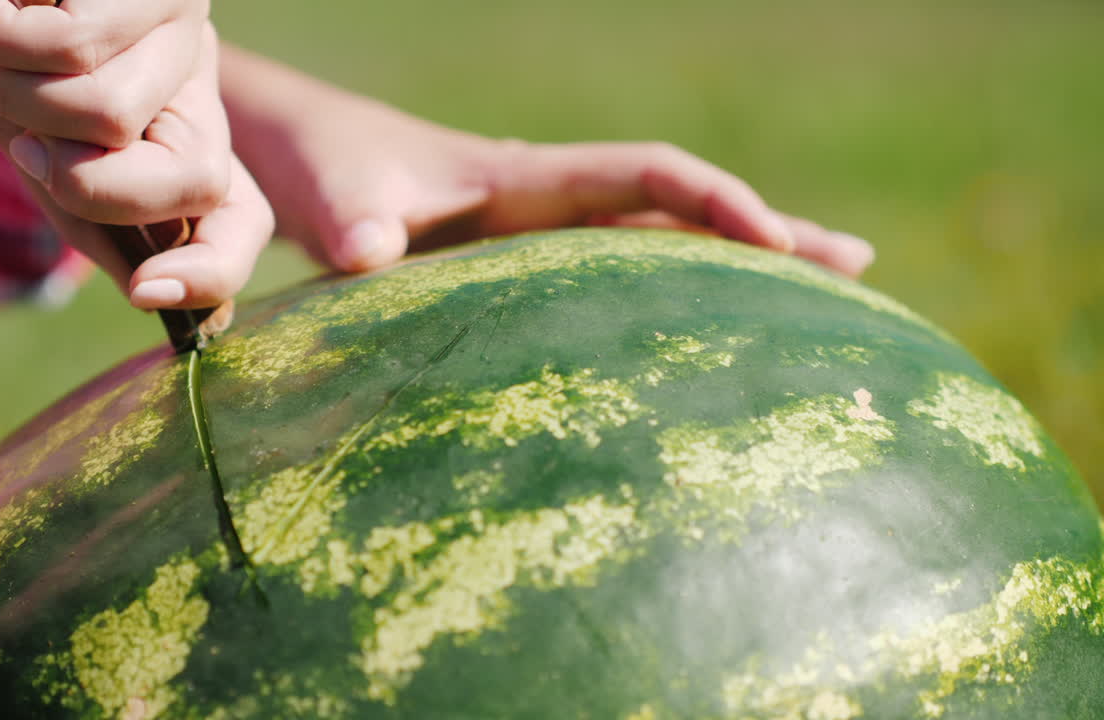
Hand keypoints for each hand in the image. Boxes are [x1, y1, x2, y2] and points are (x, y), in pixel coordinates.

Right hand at [0, 0, 272, 307]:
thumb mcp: (45, 151)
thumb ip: (97, 215)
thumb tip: (151, 294)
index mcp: (183, 130)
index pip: (244, 217)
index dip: (215, 270)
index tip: (147, 294)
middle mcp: (197, 77)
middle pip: (200, 178)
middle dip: (84, 184)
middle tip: (22, 139)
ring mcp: (182, 21)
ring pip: (116, 116)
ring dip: (17, 97)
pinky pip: (72, 47)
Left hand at [221, 50, 872, 278]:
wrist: (299, 152)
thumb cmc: (321, 164)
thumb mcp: (335, 193)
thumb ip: (355, 223)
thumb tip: (370, 259)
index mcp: (525, 177)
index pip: (648, 174)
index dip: (715, 201)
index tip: (775, 241)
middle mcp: (548, 200)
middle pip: (681, 209)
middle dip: (769, 231)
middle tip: (858, 265)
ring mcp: (540, 232)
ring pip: (658, 244)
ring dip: (736, 267)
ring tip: (823, 297)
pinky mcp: (519, 263)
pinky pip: (612, 278)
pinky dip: (666, 298)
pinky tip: (693, 336)